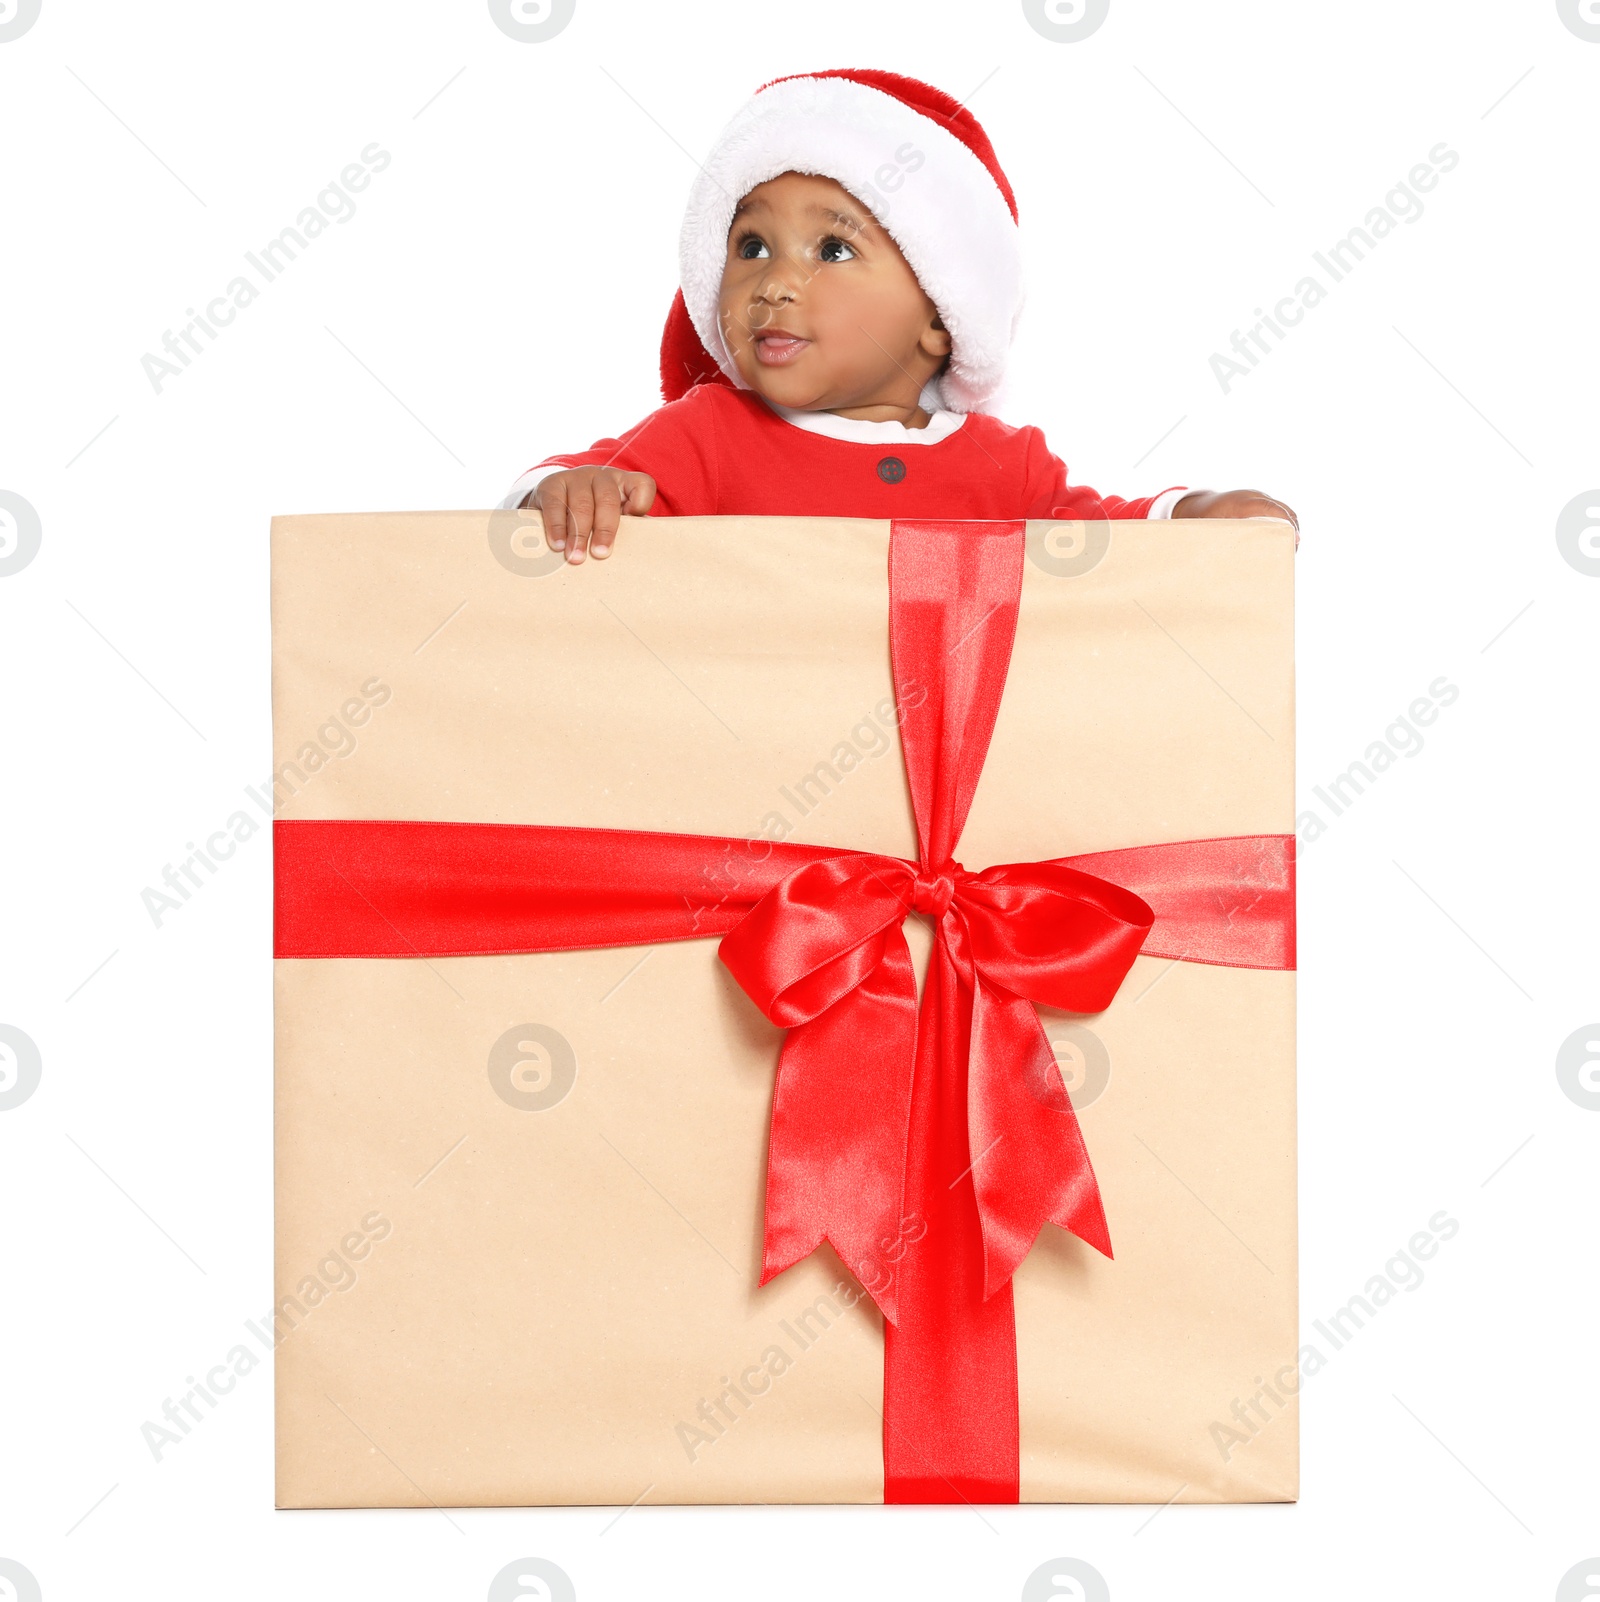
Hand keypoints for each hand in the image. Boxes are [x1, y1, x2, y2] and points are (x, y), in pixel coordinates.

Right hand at [519, 467, 656, 562]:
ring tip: (576, 557)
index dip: (642, 501)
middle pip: (608, 498)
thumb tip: (639, 554)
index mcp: (623, 484)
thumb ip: (626, 531)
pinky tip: (557, 544)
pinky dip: (556, 527)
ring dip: (578, 534)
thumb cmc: (592, 519)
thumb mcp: (612, 521)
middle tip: (600, 554)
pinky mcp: (551, 483)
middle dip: (604, 529)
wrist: (552, 505)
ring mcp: (576, 477)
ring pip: (581, 503)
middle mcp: (601, 476)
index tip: (634, 518)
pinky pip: (554, 504)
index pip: (642, 485)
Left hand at [1173, 488, 1298, 549]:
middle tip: (1294, 550)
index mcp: (1239, 503)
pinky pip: (1278, 510)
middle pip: (1281, 509)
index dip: (1284, 521)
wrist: (1200, 504)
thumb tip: (1234, 563)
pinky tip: (1285, 539)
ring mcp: (1258, 496)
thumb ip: (1223, 540)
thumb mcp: (1210, 530)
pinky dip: (1285, 523)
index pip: (1268, 508)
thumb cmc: (1204, 521)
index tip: (1295, 538)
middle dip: (1292, 529)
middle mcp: (1252, 496)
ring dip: (1291, 527)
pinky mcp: (1261, 500)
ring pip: (1283, 509)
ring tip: (1291, 548)